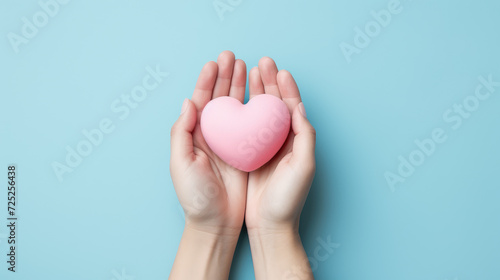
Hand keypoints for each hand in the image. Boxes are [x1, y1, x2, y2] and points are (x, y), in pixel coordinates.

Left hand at [169, 51, 247, 279]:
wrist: (216, 222)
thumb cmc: (195, 196)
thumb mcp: (180, 164)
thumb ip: (181, 132)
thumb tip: (188, 102)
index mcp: (194, 135)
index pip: (201, 101)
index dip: (206, 81)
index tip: (214, 63)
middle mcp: (213, 135)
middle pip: (220, 99)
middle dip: (225, 77)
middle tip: (233, 57)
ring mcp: (230, 143)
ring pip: (236, 108)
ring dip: (240, 87)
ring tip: (247, 68)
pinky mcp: (246, 152)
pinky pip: (252, 125)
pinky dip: (255, 109)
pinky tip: (261, 96)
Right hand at [245, 57, 316, 279]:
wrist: (269, 225)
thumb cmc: (288, 199)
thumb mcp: (303, 166)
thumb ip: (304, 136)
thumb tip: (300, 107)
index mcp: (297, 141)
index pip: (292, 106)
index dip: (286, 87)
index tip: (279, 70)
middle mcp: (282, 141)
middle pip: (275, 104)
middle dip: (269, 82)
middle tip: (261, 63)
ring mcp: (264, 147)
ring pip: (259, 112)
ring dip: (255, 92)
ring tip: (247, 72)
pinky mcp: (250, 155)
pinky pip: (245, 127)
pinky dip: (241, 111)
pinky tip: (234, 101)